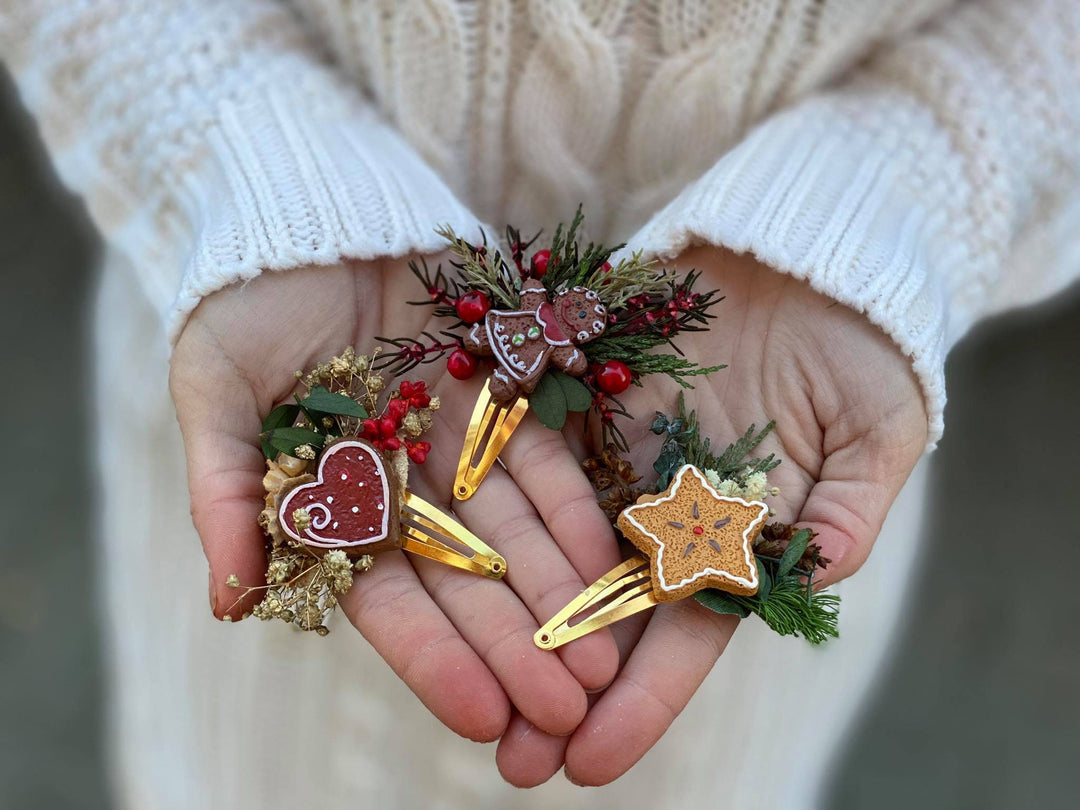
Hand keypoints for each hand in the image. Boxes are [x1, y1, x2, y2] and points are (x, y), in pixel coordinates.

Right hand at [169, 259, 619, 742]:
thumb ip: (224, 492)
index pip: (390, 601)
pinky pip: (544, 457)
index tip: (487, 720)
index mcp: (337, 505)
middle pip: (469, 581)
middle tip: (568, 711)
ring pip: (516, 530)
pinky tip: (607, 556)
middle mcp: (407, 487)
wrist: (310, 213)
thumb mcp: (216, 393)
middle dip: (517, 646)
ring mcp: (459, 442)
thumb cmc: (243, 305)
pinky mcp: (503, 390)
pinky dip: (572, 505)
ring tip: (603, 657)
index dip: (437, 661)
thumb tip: (228, 602)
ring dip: (560, 591)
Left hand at [495, 246, 927, 785]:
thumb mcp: (877, 428)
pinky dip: (492, 516)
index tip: (594, 763)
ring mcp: (613, 459)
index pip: (686, 633)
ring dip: (511, 624)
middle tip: (512, 766)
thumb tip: (820, 569)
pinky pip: (526, 462)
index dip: (643, 700)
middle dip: (559, 689)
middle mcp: (662, 510)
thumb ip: (848, 505)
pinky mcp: (576, 400)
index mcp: (735, 536)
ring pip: (554, 553)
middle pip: (605, 614)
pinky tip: (445, 568)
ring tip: (466, 695)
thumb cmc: (859, 347)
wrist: (804, 258)